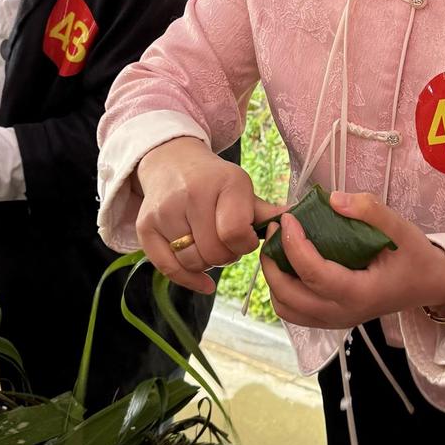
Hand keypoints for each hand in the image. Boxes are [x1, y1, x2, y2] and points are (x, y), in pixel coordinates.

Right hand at [134, 137, 278, 293]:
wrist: (170, 162)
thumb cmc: (214, 181)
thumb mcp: (241, 188)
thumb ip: (267, 212)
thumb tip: (299, 221)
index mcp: (225, 182)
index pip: (236, 234)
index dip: (244, 245)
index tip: (244, 238)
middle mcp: (192, 194)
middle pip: (215, 253)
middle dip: (226, 256)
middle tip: (225, 243)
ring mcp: (165, 210)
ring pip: (193, 262)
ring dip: (207, 264)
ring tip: (210, 246)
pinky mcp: (145, 225)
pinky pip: (168, 268)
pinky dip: (188, 279)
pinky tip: (203, 282)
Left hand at [261, 191, 444, 330]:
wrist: (428, 284)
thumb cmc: (414, 256)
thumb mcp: (400, 228)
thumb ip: (369, 210)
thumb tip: (332, 199)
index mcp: (359, 293)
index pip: (314, 274)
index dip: (293, 244)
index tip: (288, 218)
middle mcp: (343, 313)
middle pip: (289, 297)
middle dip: (273, 263)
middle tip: (275, 230)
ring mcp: (335, 320)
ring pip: (287, 308)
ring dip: (274, 279)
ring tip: (279, 247)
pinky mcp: (331, 319)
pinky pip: (295, 311)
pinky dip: (284, 289)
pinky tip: (291, 263)